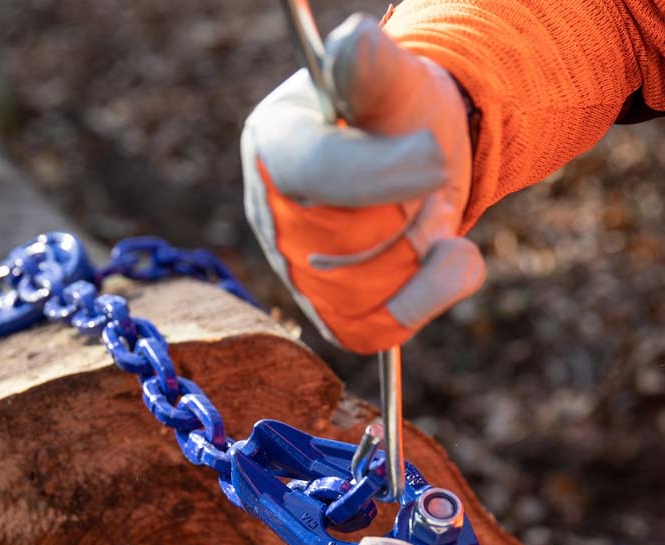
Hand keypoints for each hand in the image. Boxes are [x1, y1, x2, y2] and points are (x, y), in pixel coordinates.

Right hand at [241, 13, 483, 352]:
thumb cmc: (401, 114)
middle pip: (348, 242)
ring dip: (423, 249)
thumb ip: (373, 70)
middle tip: (423, 176)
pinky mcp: (329, 315)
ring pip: (369, 290)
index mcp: (273, 146)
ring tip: (425, 210)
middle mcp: (271, 218)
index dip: (381, 174)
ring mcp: (295, 275)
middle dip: (409, 210)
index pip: (315, 175)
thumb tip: (351, 44)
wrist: (419, 158)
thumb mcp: (395, 81)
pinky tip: (444, 256)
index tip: (434, 159)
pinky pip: (377, 330)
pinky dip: (429, 296)